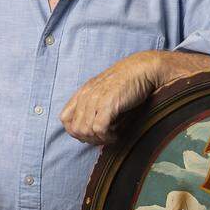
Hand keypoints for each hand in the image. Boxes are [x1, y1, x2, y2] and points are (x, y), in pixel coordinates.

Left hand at [60, 51, 209, 144]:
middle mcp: (86, 95)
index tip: (92, 133)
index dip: (76, 130)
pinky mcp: (108, 105)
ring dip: (99, 139)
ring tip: (112, 135)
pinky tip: (117, 134)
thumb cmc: (128, 82)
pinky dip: (108, 137)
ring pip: (85, 131)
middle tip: (104, 137)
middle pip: (74, 129)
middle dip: (89, 138)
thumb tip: (91, 132)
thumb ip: (94, 106)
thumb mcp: (104, 91)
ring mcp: (96, 100)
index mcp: (83, 92)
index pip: (65, 119)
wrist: (144, 69)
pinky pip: (99, 130)